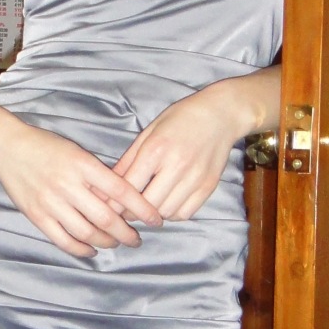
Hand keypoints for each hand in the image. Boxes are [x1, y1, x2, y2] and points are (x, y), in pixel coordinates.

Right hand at [0, 119, 163, 258]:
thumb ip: (99, 175)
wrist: (8, 148)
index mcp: (83, 165)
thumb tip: (125, 200)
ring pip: (87, 232)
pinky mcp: (37, 216)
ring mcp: (51, 202)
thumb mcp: (77, 152)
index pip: (121, 191)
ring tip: (116, 243)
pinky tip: (92, 249)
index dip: (142, 208)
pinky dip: (81, 249)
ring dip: (106, 242)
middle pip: (106, 217)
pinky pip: (63, 240)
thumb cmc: (47, 147)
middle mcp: (68, 185)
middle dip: (126, 233)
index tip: (155, 220)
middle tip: (136, 239)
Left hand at [115, 73, 271, 221]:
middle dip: (133, 212)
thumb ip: (129, 159)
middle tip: (126, 211)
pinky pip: (186, 213)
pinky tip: (168, 203)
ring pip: (166, 213)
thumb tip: (108, 183)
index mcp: (156, 149)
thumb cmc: (181, 118)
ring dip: (154, 214)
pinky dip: (173, 214)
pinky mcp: (208, 186)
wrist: (221, 115)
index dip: (115, 201)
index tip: (109, 207)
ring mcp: (195, 178)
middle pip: (147, 205)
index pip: (129, 186)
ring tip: (148, 206)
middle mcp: (176, 166)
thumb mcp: (149, 131)